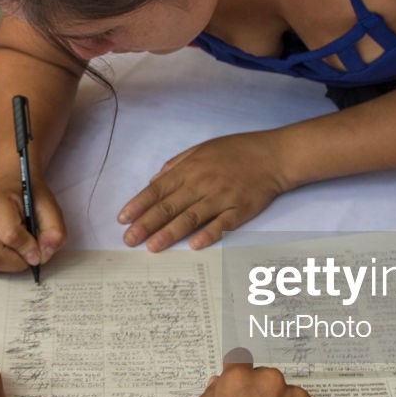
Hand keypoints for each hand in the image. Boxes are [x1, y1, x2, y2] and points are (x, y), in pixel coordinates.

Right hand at [0, 176, 66, 273]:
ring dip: (7, 264)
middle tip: (29, 254)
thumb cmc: (28, 196)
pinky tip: (6, 248)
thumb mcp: (50, 207)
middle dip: (17, 262)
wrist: (8, 184)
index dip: (28, 248)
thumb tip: (42, 256)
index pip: (10, 235)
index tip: (39, 250)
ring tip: (18, 250)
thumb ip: (54, 231)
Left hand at [119, 131, 292, 251]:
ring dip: (169, 233)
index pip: (157, 189)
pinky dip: (208, 234)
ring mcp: (221, 197)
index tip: (122, 219)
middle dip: (146, 224)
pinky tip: (194, 245)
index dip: (138, 205)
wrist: (272, 156)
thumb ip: (176, 165)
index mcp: (189, 169)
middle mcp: (202, 183)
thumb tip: (154, 181)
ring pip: (190, 217)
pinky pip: (222, 224)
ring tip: (151, 247)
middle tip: (129, 240)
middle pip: (168, 206)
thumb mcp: (201, 149)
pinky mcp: (240, 209)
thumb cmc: (236, 151)